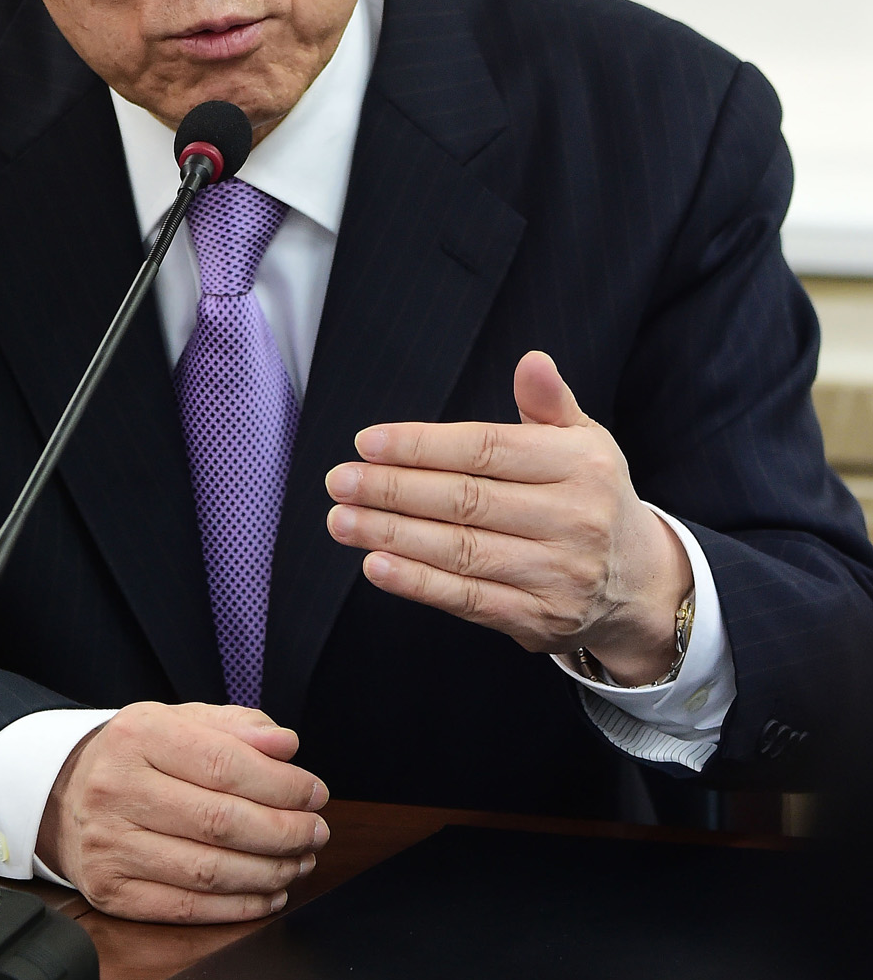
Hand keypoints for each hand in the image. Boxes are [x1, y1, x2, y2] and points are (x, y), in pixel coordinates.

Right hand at [35, 701, 328, 922]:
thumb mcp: (180, 722)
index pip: (224, 764)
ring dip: (269, 872)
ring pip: (209, 870)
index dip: (281, 785)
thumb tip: (286, 746)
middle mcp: (116, 788)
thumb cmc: (137, 756)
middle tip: (316, 832)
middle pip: (220, 821)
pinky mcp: (111, 892)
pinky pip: (187, 907)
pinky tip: (268, 893)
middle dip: (284, 832)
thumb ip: (237, 728)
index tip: (315, 793)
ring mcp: (110, 845)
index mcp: (138, 735)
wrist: (63, 795)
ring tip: (299, 861)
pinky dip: (238, 906)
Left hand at [325, 351, 693, 684]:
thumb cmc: (592, 496)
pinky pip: (468, 599)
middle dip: (393, 489)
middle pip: (466, 500)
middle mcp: (574, 519)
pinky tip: (376, 564)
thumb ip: (548, 402)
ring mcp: (557, 574)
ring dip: (391, 534)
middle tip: (339, 480)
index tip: (369, 442)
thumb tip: (531, 360)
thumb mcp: (584, 440)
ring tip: (342, 520)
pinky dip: (417, 583)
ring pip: (460, 551)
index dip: (423, 445)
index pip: (488, 449)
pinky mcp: (539, 619)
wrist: (640, 585)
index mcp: (581, 464)